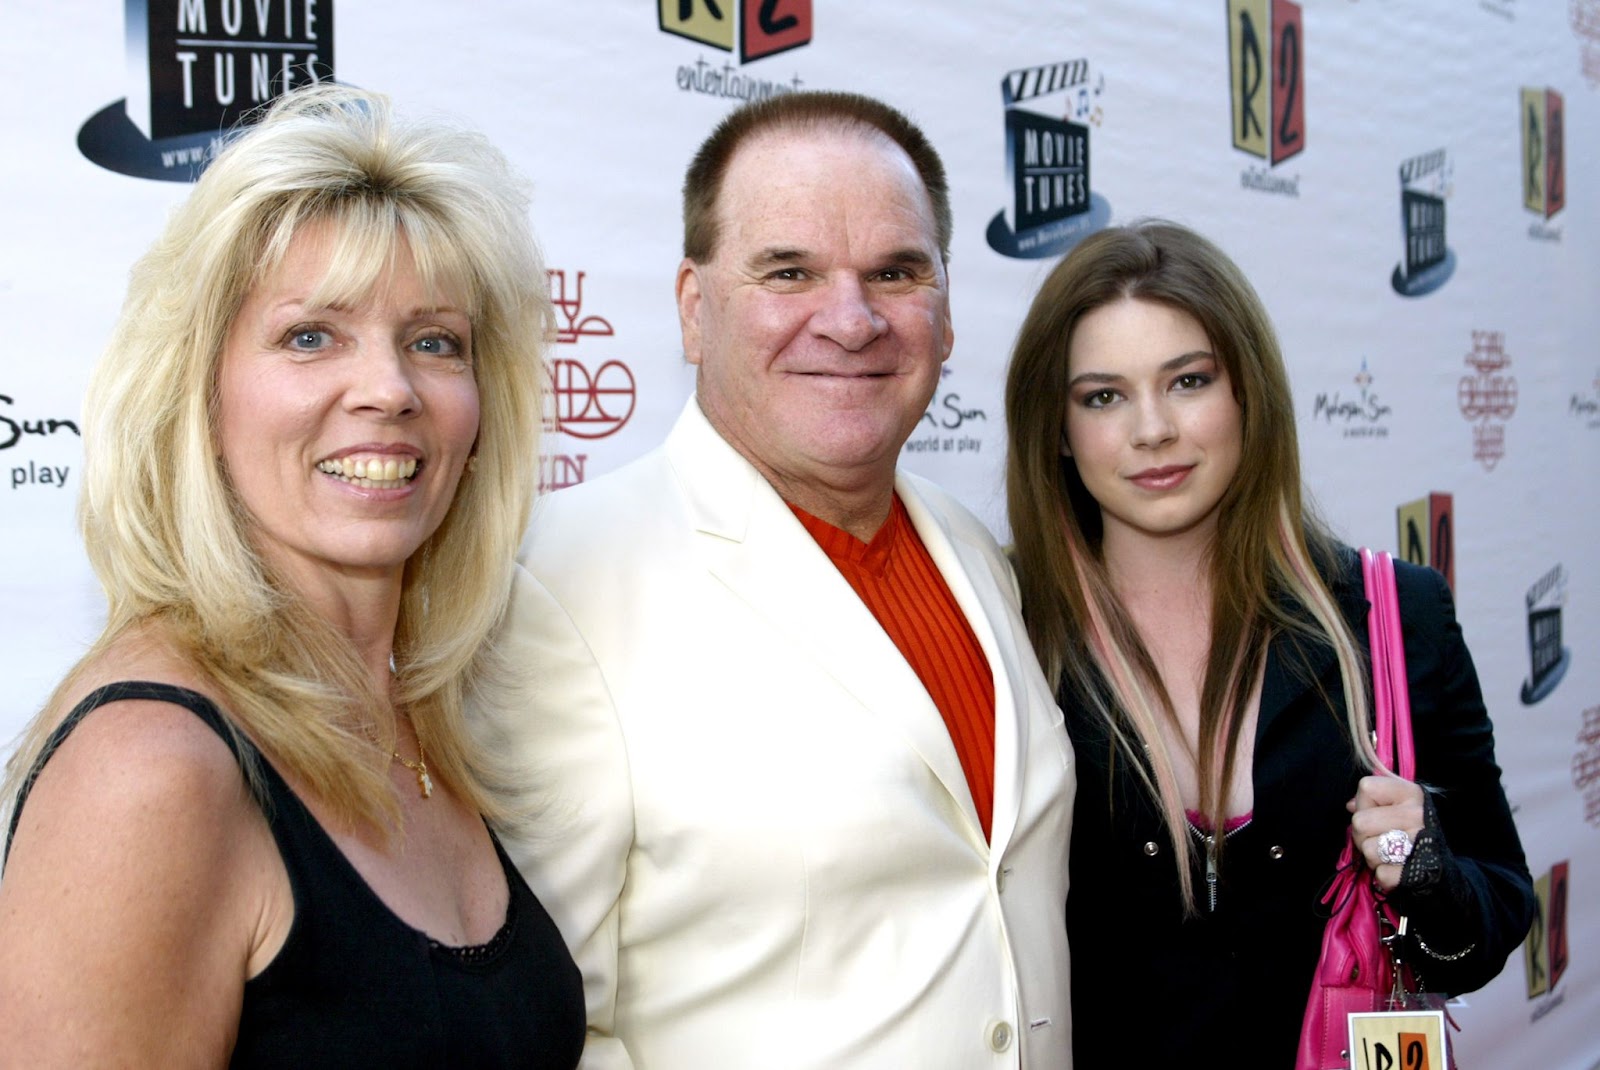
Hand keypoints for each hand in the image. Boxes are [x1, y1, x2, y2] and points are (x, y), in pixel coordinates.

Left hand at [1346, 775, 1424, 891]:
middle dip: (1362, 835)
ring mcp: (1418, 843)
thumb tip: (1350, 805)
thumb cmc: (1414, 831)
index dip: (1364, 803)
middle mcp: (1417, 815)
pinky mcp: (1414, 872)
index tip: (1378, 813)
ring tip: (1390, 854)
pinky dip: (1384, 875)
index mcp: (1412, 794)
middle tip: (1380, 839)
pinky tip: (1397, 868)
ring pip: (1367, 849)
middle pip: (1359, 822)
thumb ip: (1376, 798)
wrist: (1444, 868)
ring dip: (1373, 857)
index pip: (1366, 787)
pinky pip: (1380, 873)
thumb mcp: (1401, 804)